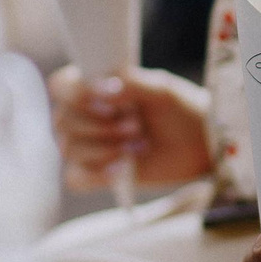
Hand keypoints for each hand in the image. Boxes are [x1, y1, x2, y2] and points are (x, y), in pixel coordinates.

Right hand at [48, 63, 213, 191]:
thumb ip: (131, 83)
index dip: (77, 93)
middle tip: (136, 124)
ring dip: (106, 147)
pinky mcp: (95, 173)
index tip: (109, 97)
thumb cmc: (180, 109)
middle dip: (101, 125)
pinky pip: (75, 178)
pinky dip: (99, 174)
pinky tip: (123, 168)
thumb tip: (101, 88)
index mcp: (94, 86)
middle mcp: (84, 115)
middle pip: (62, 120)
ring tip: (138, 143)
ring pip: (69, 148)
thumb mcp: (161, 89)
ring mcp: (87, 145)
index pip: (61, 86)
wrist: (200, 143)